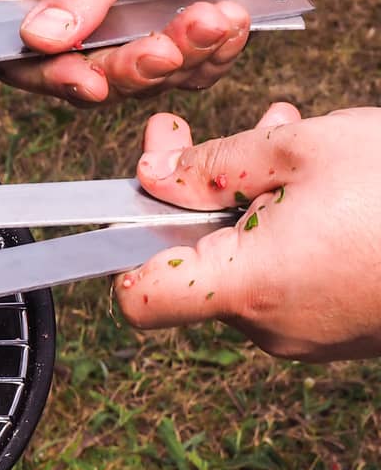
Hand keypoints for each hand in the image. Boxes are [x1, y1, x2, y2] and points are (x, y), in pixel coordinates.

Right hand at [0, 0, 301, 102]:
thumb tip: (37, 38)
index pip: (20, 48)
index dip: (46, 74)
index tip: (87, 77)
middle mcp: (85, 13)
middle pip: (84, 77)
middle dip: (128, 71)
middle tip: (165, 50)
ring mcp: (136, 29)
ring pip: (142, 83)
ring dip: (182, 59)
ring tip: (213, 16)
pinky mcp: (186, 36)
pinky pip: (193, 74)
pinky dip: (214, 55)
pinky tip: (231, 16)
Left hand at [116, 103, 380, 360]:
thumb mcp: (302, 147)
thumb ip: (213, 163)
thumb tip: (154, 172)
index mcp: (247, 287)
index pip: (140, 298)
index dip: (124, 249)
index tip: (135, 198)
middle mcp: (269, 326)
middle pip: (198, 264)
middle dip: (203, 193)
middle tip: (219, 133)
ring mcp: (310, 336)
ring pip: (249, 261)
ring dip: (256, 198)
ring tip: (291, 135)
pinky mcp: (344, 329)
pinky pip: (292, 277)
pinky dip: (293, 227)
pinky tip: (331, 179)